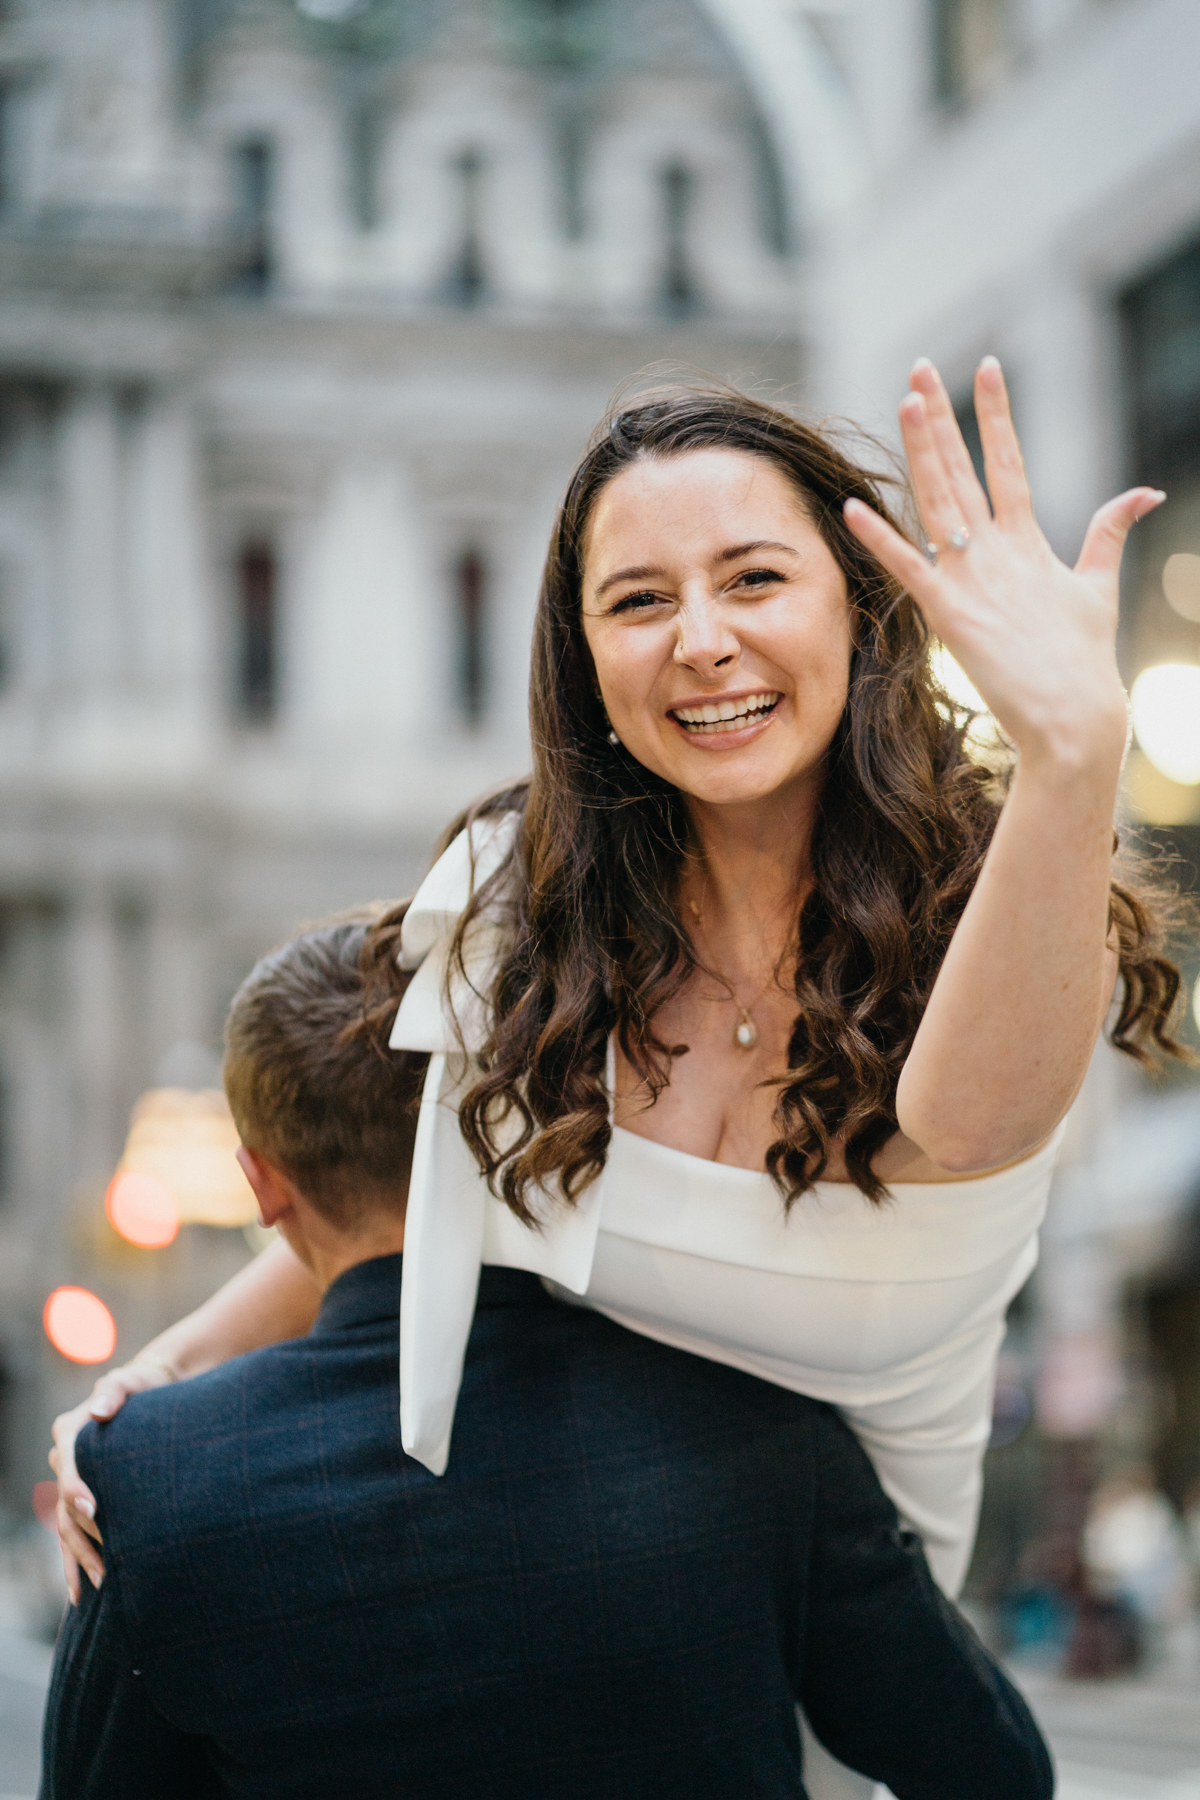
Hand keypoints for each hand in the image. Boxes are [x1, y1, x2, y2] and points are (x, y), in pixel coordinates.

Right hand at [49, 1360, 174, 1602]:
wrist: (150, 1393)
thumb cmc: (143, 1388)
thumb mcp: (131, 1383)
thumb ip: (115, 1391)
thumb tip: (98, 1410)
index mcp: (69, 1431)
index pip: (67, 1464)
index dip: (76, 1488)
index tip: (94, 1510)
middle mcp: (64, 1458)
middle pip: (65, 1504)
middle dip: (82, 1537)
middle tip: (104, 1567)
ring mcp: (71, 1480)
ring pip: (66, 1526)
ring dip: (79, 1557)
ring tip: (98, 1584)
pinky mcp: (84, 1497)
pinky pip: (72, 1533)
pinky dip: (76, 1560)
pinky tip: (83, 1591)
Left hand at [844, 356, 1163, 773]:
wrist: (1073, 717)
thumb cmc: (1082, 661)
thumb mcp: (1096, 587)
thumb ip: (1108, 534)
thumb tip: (1146, 491)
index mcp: (1028, 541)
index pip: (1008, 461)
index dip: (995, 413)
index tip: (986, 367)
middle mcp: (997, 551)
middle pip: (963, 469)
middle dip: (941, 417)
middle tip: (920, 367)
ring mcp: (973, 580)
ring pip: (938, 502)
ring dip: (922, 451)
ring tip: (906, 401)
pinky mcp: (950, 614)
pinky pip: (907, 569)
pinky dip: (879, 540)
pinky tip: (852, 509)